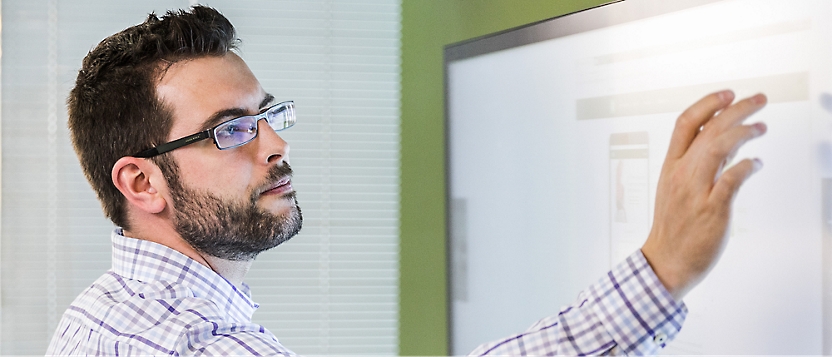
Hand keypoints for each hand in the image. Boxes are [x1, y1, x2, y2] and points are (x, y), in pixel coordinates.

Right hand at [641, 90, 766, 300]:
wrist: (666, 260)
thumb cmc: (674, 226)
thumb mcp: (676, 188)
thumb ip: (700, 164)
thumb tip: (729, 141)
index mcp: (670, 166)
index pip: (685, 123)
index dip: (708, 103)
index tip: (729, 93)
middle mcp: (681, 174)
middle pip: (709, 129)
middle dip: (736, 109)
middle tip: (759, 99)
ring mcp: (696, 191)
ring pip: (719, 147)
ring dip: (744, 131)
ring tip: (761, 127)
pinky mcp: (712, 209)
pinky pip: (732, 179)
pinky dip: (748, 166)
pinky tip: (757, 163)